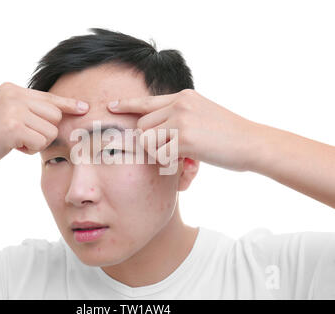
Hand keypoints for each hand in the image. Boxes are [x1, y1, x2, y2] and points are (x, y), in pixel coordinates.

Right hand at [0, 82, 88, 177]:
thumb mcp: (3, 114)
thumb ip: (26, 109)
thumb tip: (59, 113)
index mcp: (11, 89)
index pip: (48, 97)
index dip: (68, 104)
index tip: (83, 107)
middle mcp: (13, 94)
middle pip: (55, 115)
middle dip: (45, 131)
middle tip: (25, 138)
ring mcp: (12, 109)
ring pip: (51, 130)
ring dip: (37, 142)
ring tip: (16, 142)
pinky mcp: (12, 126)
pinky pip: (40, 142)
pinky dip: (30, 150)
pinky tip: (12, 148)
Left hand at [107, 89, 261, 171]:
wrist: (253, 143)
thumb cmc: (230, 136)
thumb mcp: (203, 116)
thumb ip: (180, 118)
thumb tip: (158, 133)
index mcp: (184, 97)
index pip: (147, 100)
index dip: (127, 105)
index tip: (111, 106)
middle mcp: (179, 104)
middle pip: (142, 125)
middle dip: (150, 144)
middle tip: (171, 155)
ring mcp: (181, 118)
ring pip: (147, 140)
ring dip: (158, 155)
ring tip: (181, 159)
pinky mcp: (184, 137)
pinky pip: (160, 154)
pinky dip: (169, 164)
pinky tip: (188, 163)